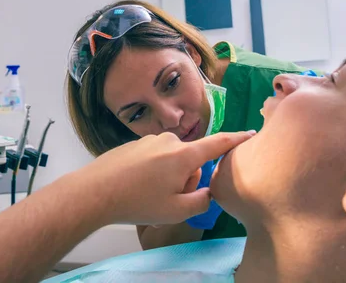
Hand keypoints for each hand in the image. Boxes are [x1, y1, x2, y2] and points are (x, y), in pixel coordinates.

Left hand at [76, 131, 254, 225]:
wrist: (95, 191)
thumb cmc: (138, 202)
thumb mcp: (176, 211)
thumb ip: (201, 201)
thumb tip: (207, 191)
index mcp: (183, 154)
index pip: (218, 143)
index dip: (236, 140)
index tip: (250, 133)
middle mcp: (169, 140)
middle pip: (191, 158)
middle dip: (187, 177)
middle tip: (169, 198)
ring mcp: (150, 140)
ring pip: (172, 159)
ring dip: (169, 175)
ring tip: (148, 193)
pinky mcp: (135, 143)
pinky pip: (155, 157)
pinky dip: (153, 170)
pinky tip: (136, 185)